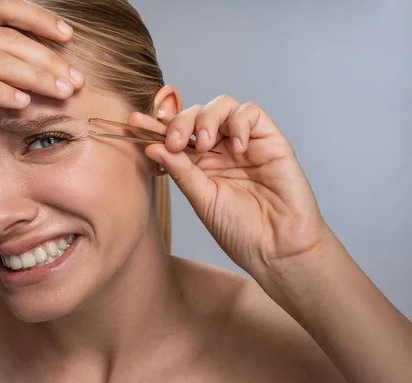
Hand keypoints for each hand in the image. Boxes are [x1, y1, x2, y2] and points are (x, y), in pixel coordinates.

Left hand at [129, 96, 327, 278]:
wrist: (277, 248)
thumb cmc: (241, 231)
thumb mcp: (202, 200)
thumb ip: (181, 171)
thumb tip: (151, 147)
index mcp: (200, 165)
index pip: (175, 137)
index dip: (155, 127)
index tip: (133, 121)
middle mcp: (220, 150)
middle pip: (195, 115)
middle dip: (179, 122)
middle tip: (173, 141)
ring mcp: (244, 143)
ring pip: (221, 106)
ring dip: (206, 119)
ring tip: (203, 145)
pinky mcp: (270, 140)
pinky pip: (251, 112)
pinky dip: (238, 122)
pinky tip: (236, 146)